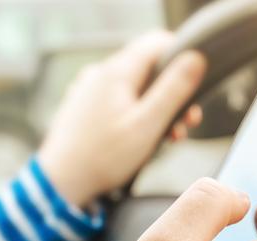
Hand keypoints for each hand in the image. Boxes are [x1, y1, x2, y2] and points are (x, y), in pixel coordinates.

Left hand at [38, 31, 206, 207]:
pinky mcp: (83, 108)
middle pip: (147, 69)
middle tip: (186, 122)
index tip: (195, 84)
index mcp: (116, 72)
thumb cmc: (103, 158)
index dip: (182, 57)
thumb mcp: (147, 125)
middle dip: (171, 94)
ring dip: (155, 109)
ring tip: (166, 138)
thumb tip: (195, 58)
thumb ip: (173, 90)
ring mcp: (88, 90)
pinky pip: (116, 102)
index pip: (157, 42)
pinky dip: (134, 115)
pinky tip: (139, 140)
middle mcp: (99, 74)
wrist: (61, 183)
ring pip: (133, 88)